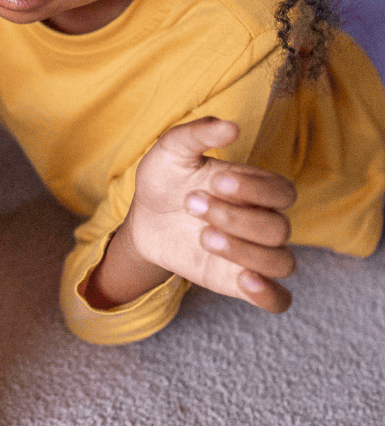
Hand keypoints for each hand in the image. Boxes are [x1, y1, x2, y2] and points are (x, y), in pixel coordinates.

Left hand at [125, 117, 296, 311]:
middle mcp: (262, 221)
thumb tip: (230, 126)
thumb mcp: (171, 152)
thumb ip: (197, 134)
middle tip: (191, 204)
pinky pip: (277, 299)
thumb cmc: (165, 181)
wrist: (144, 219)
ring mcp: (254, 254)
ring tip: (203, 236)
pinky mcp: (239, 281)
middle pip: (278, 228)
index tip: (216, 181)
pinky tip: (244, 280)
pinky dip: (269, 294)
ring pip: (281, 262)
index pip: (282, 191)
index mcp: (255, 188)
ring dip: (244, 251)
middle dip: (235, 218)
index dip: (255, 188)